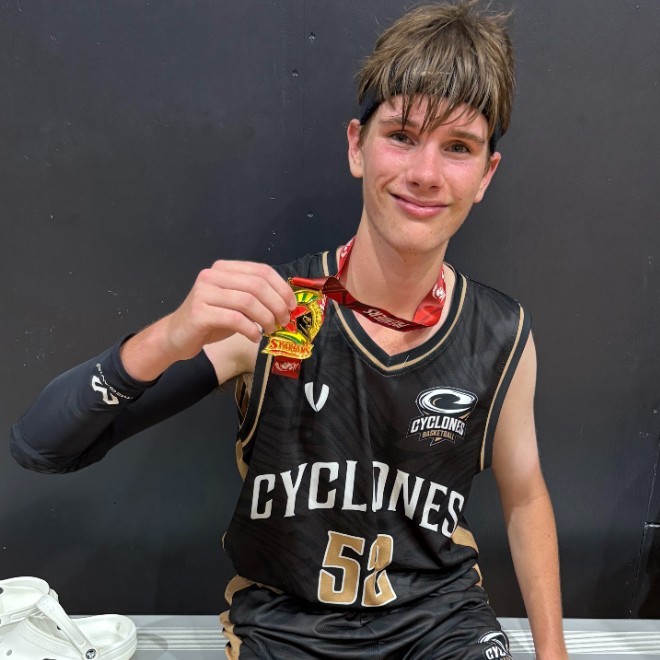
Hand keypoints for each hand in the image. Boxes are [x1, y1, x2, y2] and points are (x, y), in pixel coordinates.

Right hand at [161, 260, 296, 361]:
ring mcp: (204, 292)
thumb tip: (287, 304)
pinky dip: (251, 329)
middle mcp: (212, 275)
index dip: (281, 287)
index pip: (261, 270)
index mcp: (224, 268)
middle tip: (284, 321)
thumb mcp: (235, 304)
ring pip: (247, 301)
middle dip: (277, 304)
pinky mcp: (199, 312)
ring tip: (271, 330)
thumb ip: (255, 298)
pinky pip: (234, 319)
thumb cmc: (211, 320)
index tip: (292, 305)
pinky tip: (255, 337)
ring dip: (266, 318)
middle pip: (257, 285)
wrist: (177, 335)